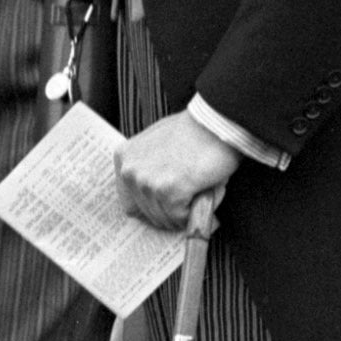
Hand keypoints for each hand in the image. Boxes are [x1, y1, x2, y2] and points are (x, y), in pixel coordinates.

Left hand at [115, 110, 240, 232]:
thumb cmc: (195, 131)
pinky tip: (205, 192)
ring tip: (200, 190)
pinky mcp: (168, 192)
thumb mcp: (158, 145)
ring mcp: (147, 183)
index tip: (168, 209)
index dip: (151, 209)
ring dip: (186, 211)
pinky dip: (197, 211)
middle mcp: (129, 171)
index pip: (129, 202)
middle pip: (147, 214)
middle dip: (171, 211)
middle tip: (191, 199)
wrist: (216, 122)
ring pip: (166, 218)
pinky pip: (181, 217)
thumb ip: (150, 169)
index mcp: (124, 158)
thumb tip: (157, 199)